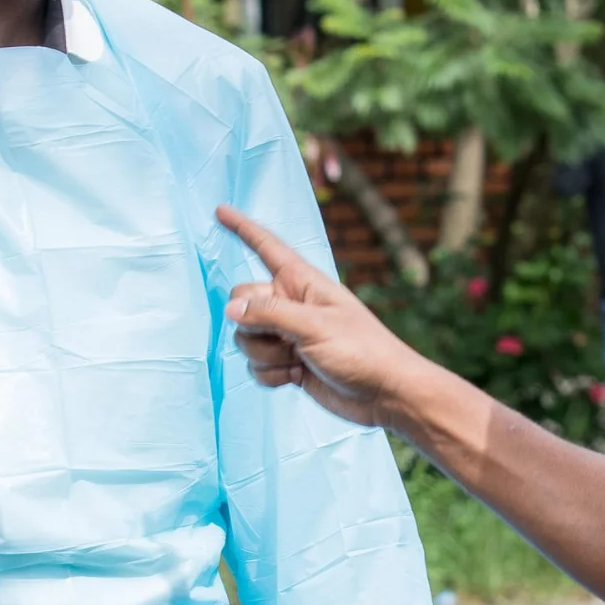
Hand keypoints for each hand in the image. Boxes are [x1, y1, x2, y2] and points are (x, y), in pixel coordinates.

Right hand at [216, 205, 430, 430]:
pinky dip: (270, 374)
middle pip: (243, 302)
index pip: (266, 248)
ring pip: (245, 338)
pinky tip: (296, 377)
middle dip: (252, 325)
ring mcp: (288, 334)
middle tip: (284, 339)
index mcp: (302, 283)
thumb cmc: (361, 350)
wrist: (384, 393)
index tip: (220, 211)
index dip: (242, 229)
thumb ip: (270, 314)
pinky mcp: (287, 362)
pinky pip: (255, 365)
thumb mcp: (315, 326)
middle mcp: (291, 304)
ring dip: (264, 355)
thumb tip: (231, 308)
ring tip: (297, 360)